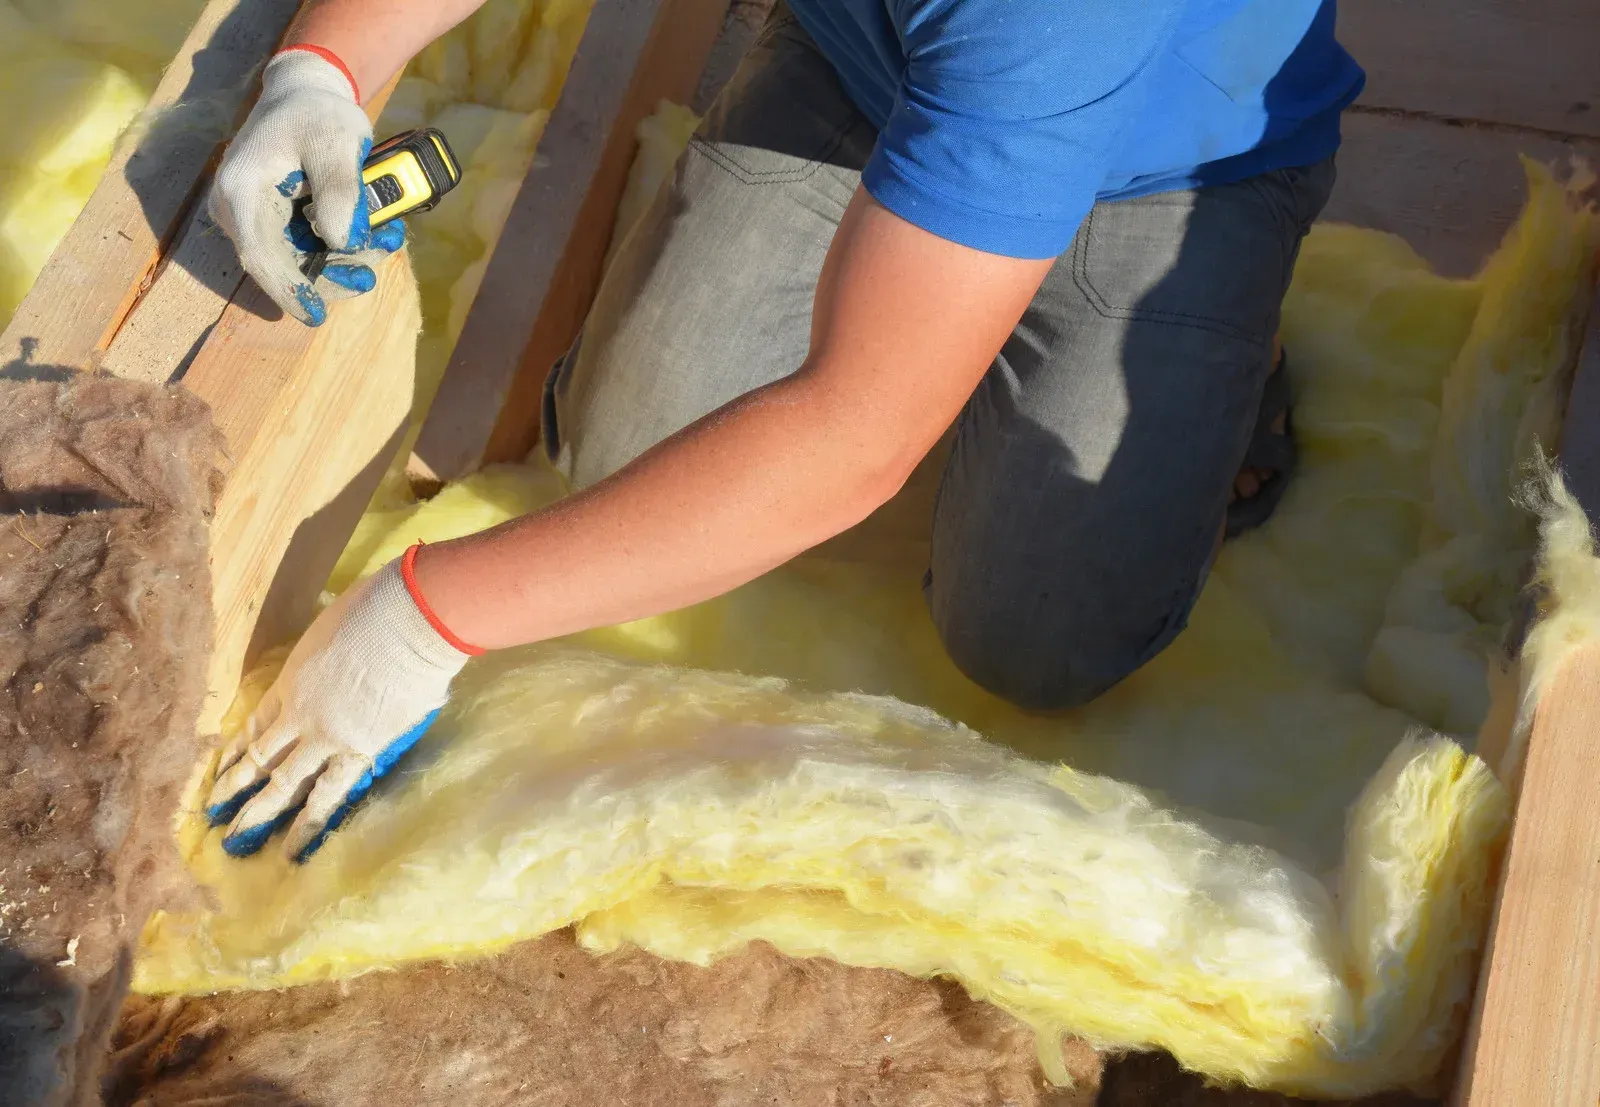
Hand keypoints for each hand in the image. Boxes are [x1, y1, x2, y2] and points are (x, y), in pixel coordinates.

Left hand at [205, 552, 475, 860]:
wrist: (408, 620)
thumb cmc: (375, 609)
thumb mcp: (331, 630)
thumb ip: (328, 659)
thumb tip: (342, 667)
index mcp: (290, 681)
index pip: (256, 725)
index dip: (236, 751)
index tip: (220, 772)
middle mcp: (299, 715)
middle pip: (260, 759)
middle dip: (234, 791)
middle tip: (213, 819)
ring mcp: (327, 736)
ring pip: (285, 784)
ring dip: (260, 815)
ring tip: (238, 843)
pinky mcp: (360, 750)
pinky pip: (330, 792)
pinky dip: (311, 821)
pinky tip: (297, 845)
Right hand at [209, 47, 404, 326]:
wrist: (305, 96)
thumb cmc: (318, 114)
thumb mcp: (337, 141)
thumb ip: (341, 190)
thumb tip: (341, 241)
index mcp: (241, 191)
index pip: (259, 254)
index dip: (289, 289)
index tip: (315, 314)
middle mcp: (239, 212)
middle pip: (285, 266)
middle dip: (335, 273)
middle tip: (377, 262)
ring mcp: (256, 221)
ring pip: (303, 262)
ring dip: (349, 262)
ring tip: (389, 238)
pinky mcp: (277, 226)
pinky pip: (310, 250)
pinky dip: (346, 248)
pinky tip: (379, 234)